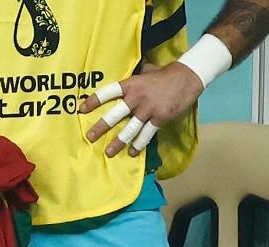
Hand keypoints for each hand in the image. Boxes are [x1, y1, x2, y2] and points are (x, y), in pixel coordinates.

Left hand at [79, 62, 203, 157]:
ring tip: (109, 152)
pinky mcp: (160, 119)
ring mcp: (148, 110)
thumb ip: (134, 77)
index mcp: (130, 84)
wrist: (187, 79)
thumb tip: (127, 74)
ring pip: (130, 129)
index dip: (93, 101)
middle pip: (115, 115)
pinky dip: (139, 144)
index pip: (107, 93)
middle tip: (90, 138)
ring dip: (118, 142)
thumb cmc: (165, 73)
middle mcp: (136, 98)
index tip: (81, 110)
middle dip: (101, 128)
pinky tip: (133, 152)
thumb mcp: (146, 71)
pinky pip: (147, 134)